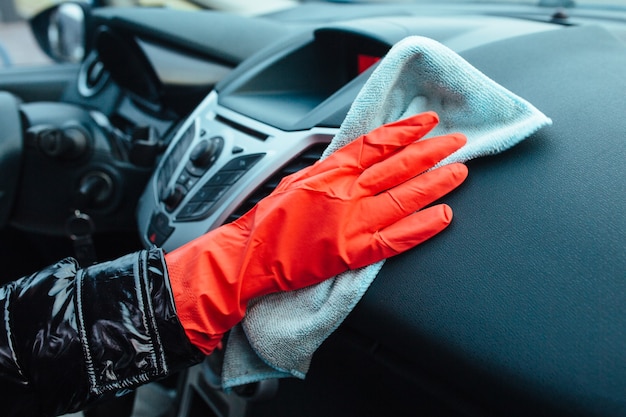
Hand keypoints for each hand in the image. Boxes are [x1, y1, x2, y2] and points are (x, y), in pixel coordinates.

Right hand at [165, 111, 467, 353]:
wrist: (247, 256)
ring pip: (402, 198)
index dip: (405, 131)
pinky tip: (443, 217)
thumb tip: (355, 161)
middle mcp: (343, 193)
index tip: (428, 122)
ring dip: (435, 184)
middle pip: (397, 167)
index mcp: (329, 172)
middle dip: (431, 152)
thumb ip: (330, 171)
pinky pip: (394, 239)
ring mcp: (349, 223)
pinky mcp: (350, 253)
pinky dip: (420, 228)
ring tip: (460, 172)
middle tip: (458, 142)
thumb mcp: (297, 181)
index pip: (375, 143)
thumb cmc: (268, 220)